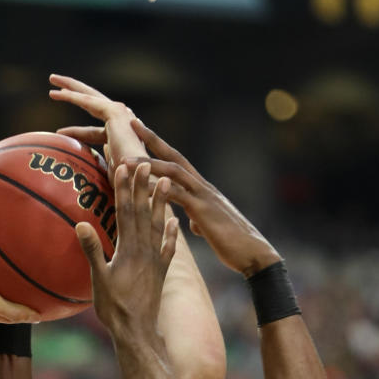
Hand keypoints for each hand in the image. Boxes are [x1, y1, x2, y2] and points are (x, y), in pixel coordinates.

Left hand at [50, 73, 148, 180]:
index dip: (77, 132)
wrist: (141, 178)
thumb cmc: (129, 182)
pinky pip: (88, 102)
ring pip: (89, 96)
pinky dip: (72, 96)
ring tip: (52, 79)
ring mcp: (121, 115)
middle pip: (92, 103)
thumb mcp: (113, 170)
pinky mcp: (115, 112)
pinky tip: (56, 93)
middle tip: (55, 86)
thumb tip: (103, 150)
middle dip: (75, 93)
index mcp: (121, 137)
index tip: (59, 133)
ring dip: (70, 87)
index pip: (94, 131)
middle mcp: (122, 121)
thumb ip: (107, 159)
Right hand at [76, 163, 177, 340]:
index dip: (124, 188)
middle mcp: (144, 251)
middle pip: (143, 212)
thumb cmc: (114, 310)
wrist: (138, 333)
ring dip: (161, 203)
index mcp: (128, 250)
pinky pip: (168, 249)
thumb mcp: (99, 281)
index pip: (125, 211)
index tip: (124, 165)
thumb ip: (92, 251)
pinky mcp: (161, 273)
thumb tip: (81, 224)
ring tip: (165, 181)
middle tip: (145, 161)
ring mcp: (155, 261)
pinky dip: (171, 234)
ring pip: (158, 225)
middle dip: (143, 186)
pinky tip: (174, 222)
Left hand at [130, 119, 278, 276]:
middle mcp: (202, 187)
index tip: (142, 134)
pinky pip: (177, 196)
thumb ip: (200, 220)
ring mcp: (204, 197)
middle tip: (131, 123)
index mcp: (202, 191)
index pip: (178, 163)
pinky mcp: (203, 211)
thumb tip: (195, 222)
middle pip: (174, 157)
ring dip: (147, 165)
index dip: (160, 148)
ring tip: (124, 160)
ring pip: (172, 173)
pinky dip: (158, 191)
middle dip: (153, 140)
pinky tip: (140, 189)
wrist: (254, 255)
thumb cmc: (234, 245)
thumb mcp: (212, 228)